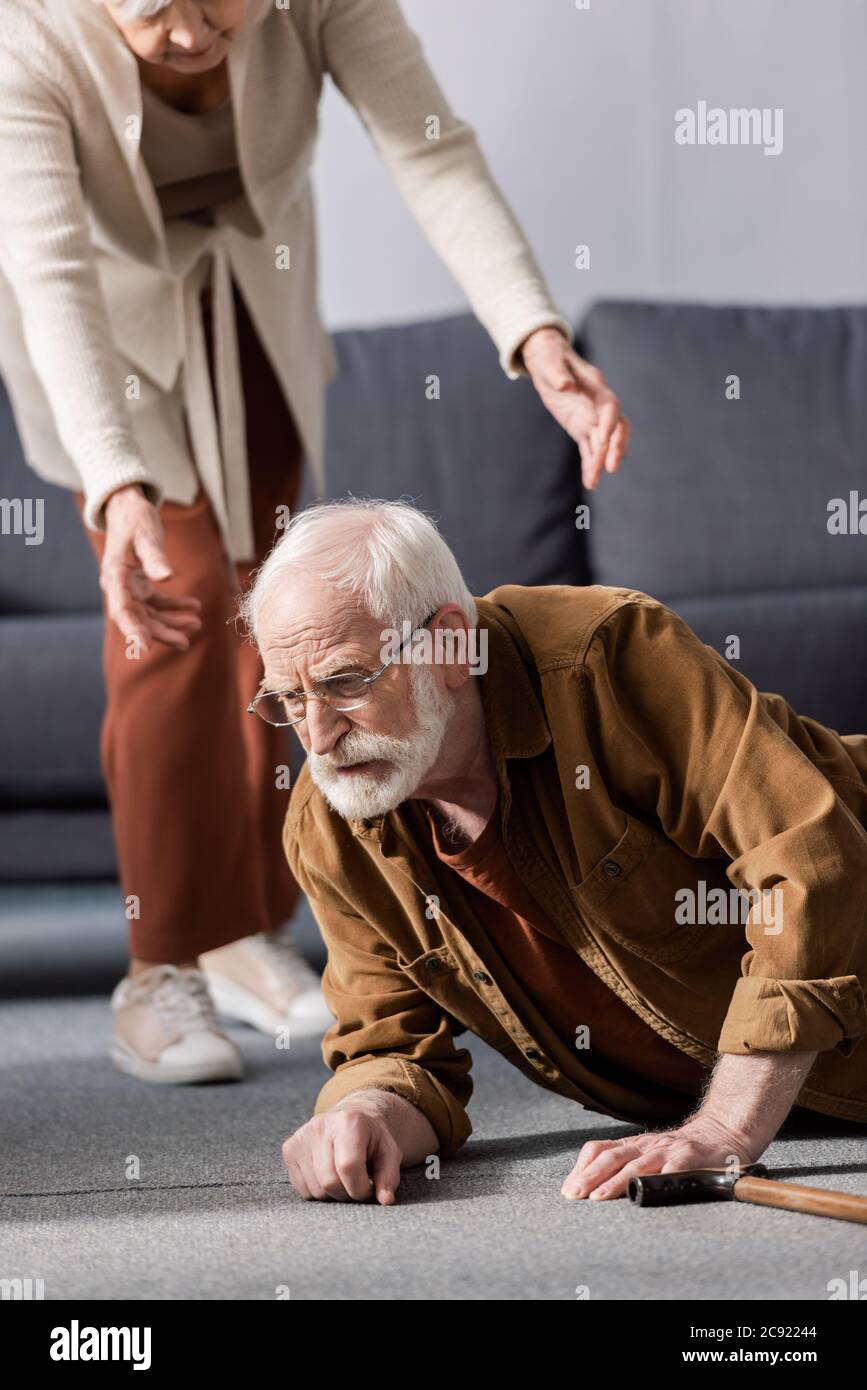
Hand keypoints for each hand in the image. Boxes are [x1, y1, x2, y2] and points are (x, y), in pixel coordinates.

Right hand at [101, 484, 201, 652]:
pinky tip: (194, 606)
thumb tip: (167, 577)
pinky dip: (175, 607)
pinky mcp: (141, 585)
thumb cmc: (135, 517)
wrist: (128, 507)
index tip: (145, 648)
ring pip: (149, 615)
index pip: (122, 610)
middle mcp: (119, 587)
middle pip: (138, 618)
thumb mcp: (146, 533)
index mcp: (115, 576)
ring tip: (196, 625)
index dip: (133, 630)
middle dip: (160, 633)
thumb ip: (155, 556)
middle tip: (185, 643)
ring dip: (171, 623)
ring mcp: (130, 588)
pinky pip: (158, 603)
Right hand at [282, 1103, 402, 1204]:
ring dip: (333, 1194)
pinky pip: (302, 1190)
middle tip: (357, 1185)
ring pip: (316, 1189)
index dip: (360, 1188)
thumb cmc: (372, 1140)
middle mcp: (321, 1125)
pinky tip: (327, 1175)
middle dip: (347, 1194)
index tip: (369, 1190)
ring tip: (343, 1178)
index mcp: (349, 1121)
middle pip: (330, 1182)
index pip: (348, 1167)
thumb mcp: (389, 1153)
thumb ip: (389, 1177)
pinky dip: (318, 1192)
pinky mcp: (289, 1149)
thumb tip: (385, 1200)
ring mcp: (301, 1136)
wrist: (350, 1121)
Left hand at [520, 327, 630, 489]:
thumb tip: (565, 385)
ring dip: (601, 462)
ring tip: (594, 482)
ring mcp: (592, 417)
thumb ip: (558, 374)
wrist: (547, 359)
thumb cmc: (549, 357)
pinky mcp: (582, 427)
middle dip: (616, 447)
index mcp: (595, 386)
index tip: (604, 437)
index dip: (610, 421)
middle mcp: (598, 404)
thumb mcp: (549, 362)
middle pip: (616, 428)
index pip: (610, 405)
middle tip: (611, 467)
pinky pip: (590, 449)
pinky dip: (591, 464)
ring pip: (603, 443)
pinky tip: (591, 482)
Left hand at [561, 1115, 758, 1201]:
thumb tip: (590, 1189)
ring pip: (637, 1165)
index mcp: (633, 1145)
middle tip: (574, 1195)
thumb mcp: (648, 1153)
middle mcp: (646, 1145)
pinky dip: (659, 1179)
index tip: (568, 1190)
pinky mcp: (690, 1158)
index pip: (599, 1150)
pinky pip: (673, 1168)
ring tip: (599, 1198)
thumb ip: (625, 1166)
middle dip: (590, 1177)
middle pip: (612, 1158)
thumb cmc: (679, 1152)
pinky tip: (647, 1192)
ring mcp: (668, 1150)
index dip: (582, 1168)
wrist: (721, 1132)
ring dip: (616, 1182)